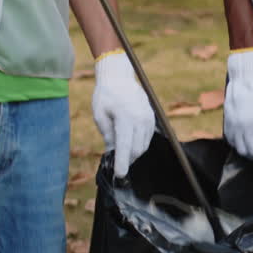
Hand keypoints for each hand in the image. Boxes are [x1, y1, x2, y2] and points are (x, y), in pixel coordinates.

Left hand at [92, 50, 154, 177]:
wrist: (119, 77)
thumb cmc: (105, 95)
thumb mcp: (100, 115)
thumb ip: (107, 134)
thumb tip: (114, 151)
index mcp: (125, 118)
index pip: (125, 146)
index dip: (122, 163)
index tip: (119, 175)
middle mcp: (140, 119)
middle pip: (136, 149)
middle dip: (126, 159)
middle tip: (115, 163)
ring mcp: (148, 119)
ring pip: (143, 145)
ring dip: (133, 152)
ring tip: (121, 150)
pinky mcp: (152, 118)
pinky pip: (147, 138)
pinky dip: (139, 144)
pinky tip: (129, 141)